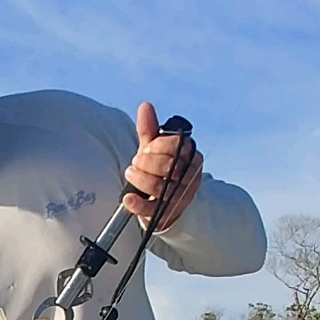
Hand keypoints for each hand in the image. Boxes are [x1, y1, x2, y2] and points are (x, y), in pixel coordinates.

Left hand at [122, 101, 202, 226]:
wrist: (164, 202)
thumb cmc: (160, 171)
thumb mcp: (154, 149)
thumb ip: (149, 129)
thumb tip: (145, 106)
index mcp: (190, 155)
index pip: (177, 145)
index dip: (157, 145)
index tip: (147, 147)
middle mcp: (190, 175)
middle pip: (169, 165)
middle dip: (147, 162)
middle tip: (137, 162)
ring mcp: (181, 196)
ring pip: (161, 186)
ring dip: (140, 178)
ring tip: (131, 174)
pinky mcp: (169, 213)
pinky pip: (154, 209)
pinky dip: (138, 204)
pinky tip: (128, 198)